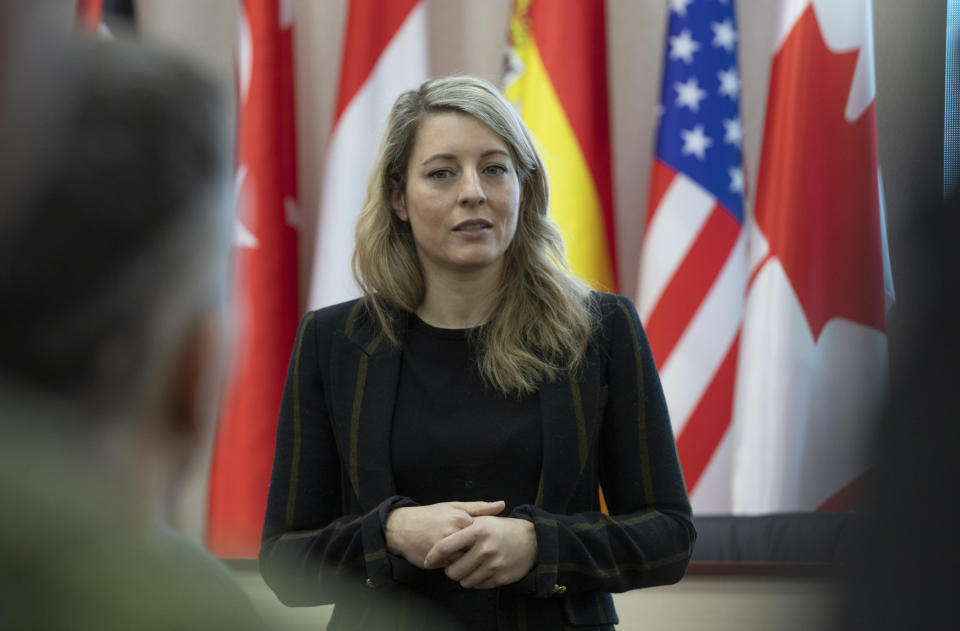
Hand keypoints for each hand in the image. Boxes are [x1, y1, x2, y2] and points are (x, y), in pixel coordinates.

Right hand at [385, 500, 504, 568]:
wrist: (400, 528)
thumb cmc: (430, 515)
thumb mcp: (454, 506)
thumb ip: (480, 508)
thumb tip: (503, 505)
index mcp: (461, 518)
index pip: (483, 534)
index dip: (481, 537)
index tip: (479, 537)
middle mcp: (453, 532)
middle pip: (475, 548)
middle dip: (473, 549)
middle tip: (467, 546)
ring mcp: (444, 548)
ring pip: (464, 559)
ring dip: (462, 558)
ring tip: (455, 550)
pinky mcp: (436, 560)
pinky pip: (451, 566)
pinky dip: (450, 563)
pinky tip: (445, 556)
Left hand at [423, 515, 537, 588]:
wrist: (531, 540)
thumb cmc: (499, 528)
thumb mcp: (482, 520)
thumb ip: (460, 528)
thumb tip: (436, 541)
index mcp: (477, 531)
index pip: (445, 547)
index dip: (433, 556)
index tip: (427, 561)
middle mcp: (485, 548)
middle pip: (452, 571)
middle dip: (450, 569)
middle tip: (454, 563)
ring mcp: (494, 565)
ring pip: (464, 582)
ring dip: (463, 576)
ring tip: (469, 566)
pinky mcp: (501, 578)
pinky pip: (478, 586)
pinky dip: (476, 580)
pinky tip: (481, 569)